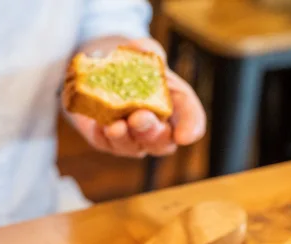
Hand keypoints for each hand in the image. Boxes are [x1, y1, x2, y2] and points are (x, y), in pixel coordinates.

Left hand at [67, 39, 205, 158]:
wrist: (102, 72)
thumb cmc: (133, 65)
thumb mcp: (142, 51)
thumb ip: (147, 49)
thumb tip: (148, 51)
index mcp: (176, 104)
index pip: (191, 119)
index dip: (190, 128)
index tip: (184, 136)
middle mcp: (158, 128)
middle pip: (162, 141)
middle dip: (151, 131)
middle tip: (140, 117)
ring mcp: (134, 139)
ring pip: (133, 147)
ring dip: (125, 137)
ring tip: (116, 127)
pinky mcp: (108, 141)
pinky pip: (107, 144)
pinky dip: (103, 137)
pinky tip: (100, 127)